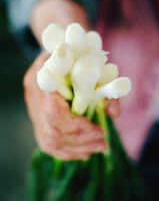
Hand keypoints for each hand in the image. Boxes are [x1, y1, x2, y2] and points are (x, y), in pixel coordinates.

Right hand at [25, 0, 119, 159]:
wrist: (61, 48)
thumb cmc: (77, 53)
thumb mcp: (93, 63)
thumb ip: (105, 86)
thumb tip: (113, 113)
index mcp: (43, 75)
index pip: (53, 110)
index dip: (75, 125)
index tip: (97, 129)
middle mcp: (34, 93)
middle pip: (51, 130)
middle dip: (80, 141)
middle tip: (102, 142)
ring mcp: (33, 106)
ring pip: (48, 139)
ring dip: (76, 148)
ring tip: (97, 147)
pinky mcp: (37, 115)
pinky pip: (45, 141)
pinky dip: (65, 151)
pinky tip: (82, 152)